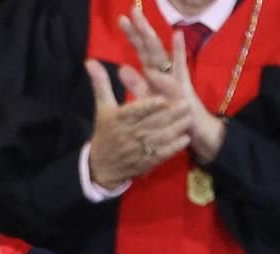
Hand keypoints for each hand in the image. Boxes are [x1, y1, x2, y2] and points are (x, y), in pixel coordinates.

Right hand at [86, 59, 191, 187]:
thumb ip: (101, 83)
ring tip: (189, 118)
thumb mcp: (102, 107)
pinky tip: (184, 139)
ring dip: (175, 129)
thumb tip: (90, 61)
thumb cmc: (105, 131)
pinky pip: (160, 155)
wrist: (102, 165)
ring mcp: (137, 150)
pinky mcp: (145, 162)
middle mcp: (127, 135)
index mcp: (117, 120)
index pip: (133, 112)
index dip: (148, 106)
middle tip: (187, 103)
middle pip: (150, 124)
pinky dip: (173, 148)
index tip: (162, 98)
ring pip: (158, 139)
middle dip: (169, 115)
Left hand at [119, 8, 226, 162]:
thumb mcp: (149, 101)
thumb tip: (122, 68)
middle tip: (132, 10)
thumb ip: (137, 85)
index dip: (132, 35)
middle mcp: (164, 72)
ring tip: (143, 22)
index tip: (121, 19)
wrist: (193, 132)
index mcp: (154, 74)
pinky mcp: (184, 86)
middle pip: (150, 47)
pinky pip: (180, 68)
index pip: (141, 50)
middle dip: (140, 29)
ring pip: (161, 54)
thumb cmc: (170, 118)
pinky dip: (179, 51)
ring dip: (151, 38)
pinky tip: (177, 34)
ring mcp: (175, 77)